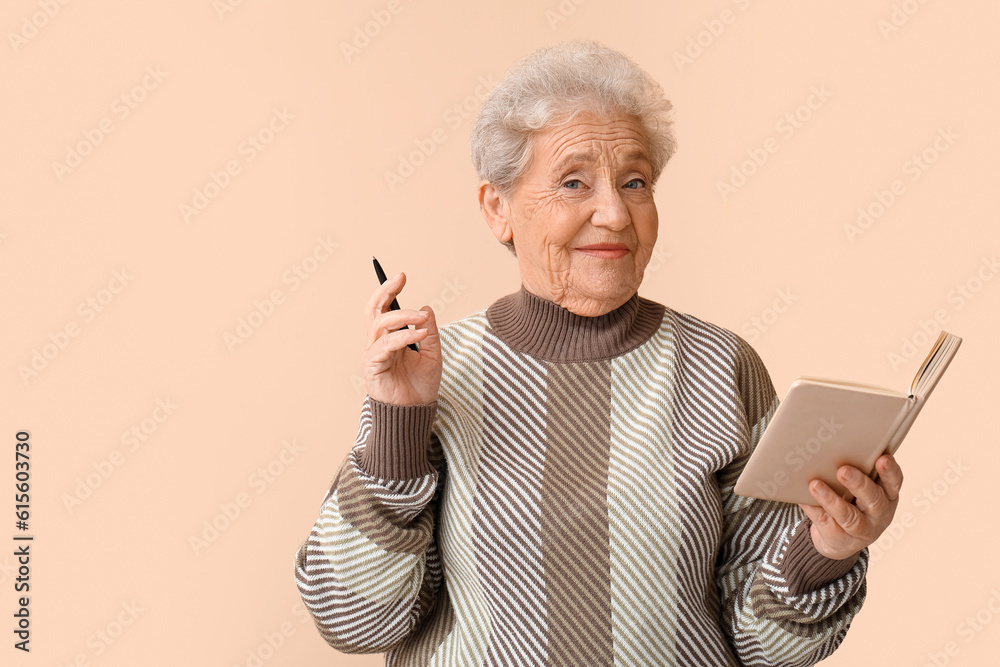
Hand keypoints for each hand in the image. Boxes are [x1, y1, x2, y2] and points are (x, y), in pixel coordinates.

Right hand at [361, 271, 441, 405]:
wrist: (416, 413)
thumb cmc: (420, 387)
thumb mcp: (432, 354)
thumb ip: (429, 332)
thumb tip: (426, 308)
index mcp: (389, 340)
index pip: (384, 310)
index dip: (389, 291)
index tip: (402, 276)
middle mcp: (378, 344)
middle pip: (374, 311)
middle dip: (384, 291)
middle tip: (400, 279)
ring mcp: (373, 354)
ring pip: (381, 324)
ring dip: (404, 316)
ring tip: (422, 318)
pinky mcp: (372, 366)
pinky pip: (387, 345)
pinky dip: (405, 337)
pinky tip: (420, 335)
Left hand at [797, 453, 902, 559]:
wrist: (841, 540)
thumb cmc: (853, 502)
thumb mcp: (861, 489)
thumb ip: (856, 471)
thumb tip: (831, 447)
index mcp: (887, 496)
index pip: (894, 482)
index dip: (889, 471)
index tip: (882, 459)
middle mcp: (879, 514)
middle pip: (873, 499)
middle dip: (858, 484)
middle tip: (843, 471)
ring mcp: (861, 529)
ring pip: (849, 516)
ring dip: (831, 500)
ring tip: (815, 485)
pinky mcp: (840, 538)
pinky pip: (826, 522)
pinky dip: (814, 509)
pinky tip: (804, 498)